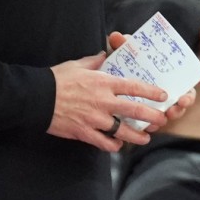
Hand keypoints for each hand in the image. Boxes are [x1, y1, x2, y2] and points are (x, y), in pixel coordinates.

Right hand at [48, 47, 169, 152]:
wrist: (37, 98)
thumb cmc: (56, 79)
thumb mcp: (77, 64)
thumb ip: (95, 61)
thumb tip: (104, 55)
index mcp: (103, 83)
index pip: (133, 87)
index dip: (151, 92)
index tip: (163, 96)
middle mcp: (103, 102)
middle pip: (134, 111)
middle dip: (151, 116)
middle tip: (162, 120)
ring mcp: (95, 119)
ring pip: (123, 131)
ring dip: (137, 136)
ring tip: (145, 138)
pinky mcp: (84, 132)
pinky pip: (104, 142)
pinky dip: (113, 145)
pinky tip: (118, 144)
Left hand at [104, 31, 198, 130]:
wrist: (111, 78)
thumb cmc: (125, 62)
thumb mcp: (124, 53)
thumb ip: (122, 44)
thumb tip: (115, 36)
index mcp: (167, 72)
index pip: (188, 74)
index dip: (199, 77)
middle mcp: (169, 88)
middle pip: (186, 95)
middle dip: (187, 99)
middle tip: (182, 101)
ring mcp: (161, 103)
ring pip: (174, 110)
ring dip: (175, 113)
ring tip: (169, 114)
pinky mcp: (148, 116)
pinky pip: (155, 123)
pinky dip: (154, 125)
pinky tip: (150, 127)